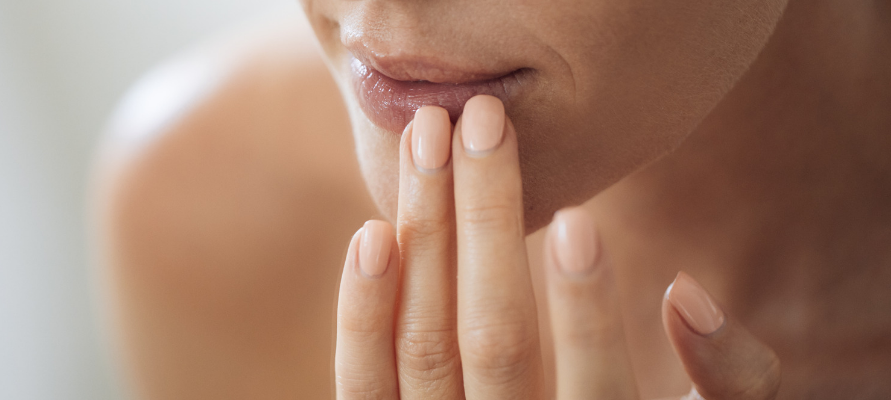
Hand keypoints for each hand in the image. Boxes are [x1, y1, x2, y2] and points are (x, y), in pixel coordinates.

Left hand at [334, 95, 780, 398]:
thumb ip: (731, 382)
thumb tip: (688, 295)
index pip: (594, 387)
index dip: (586, 307)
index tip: (575, 219)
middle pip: (494, 343)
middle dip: (486, 222)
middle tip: (482, 119)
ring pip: (423, 348)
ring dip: (424, 236)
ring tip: (428, 138)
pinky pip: (361, 385)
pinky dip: (363, 314)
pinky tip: (374, 234)